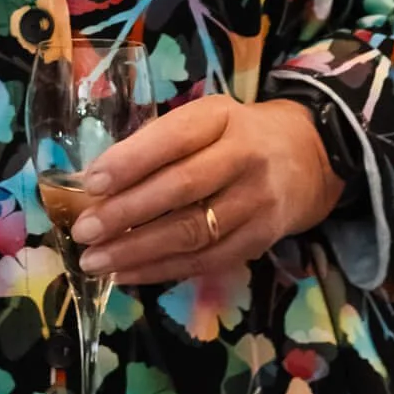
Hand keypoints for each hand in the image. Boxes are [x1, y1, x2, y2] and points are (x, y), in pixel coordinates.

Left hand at [70, 95, 342, 284]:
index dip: (131, 161)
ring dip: (138, 251)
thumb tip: (95, 181)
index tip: (91, 182)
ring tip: (95, 261)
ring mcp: (255, 202)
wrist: (308, 156)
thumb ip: (157, 143)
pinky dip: (161, 271)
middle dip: (126, 213)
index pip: (173, 138)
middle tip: (84, 231)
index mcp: (220, 118)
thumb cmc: (235, 134)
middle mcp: (243, 158)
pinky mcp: (260, 240)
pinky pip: (205, 261)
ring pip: (192, 232)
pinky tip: (126, 274)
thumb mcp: (204, 119)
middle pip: (181, 189)